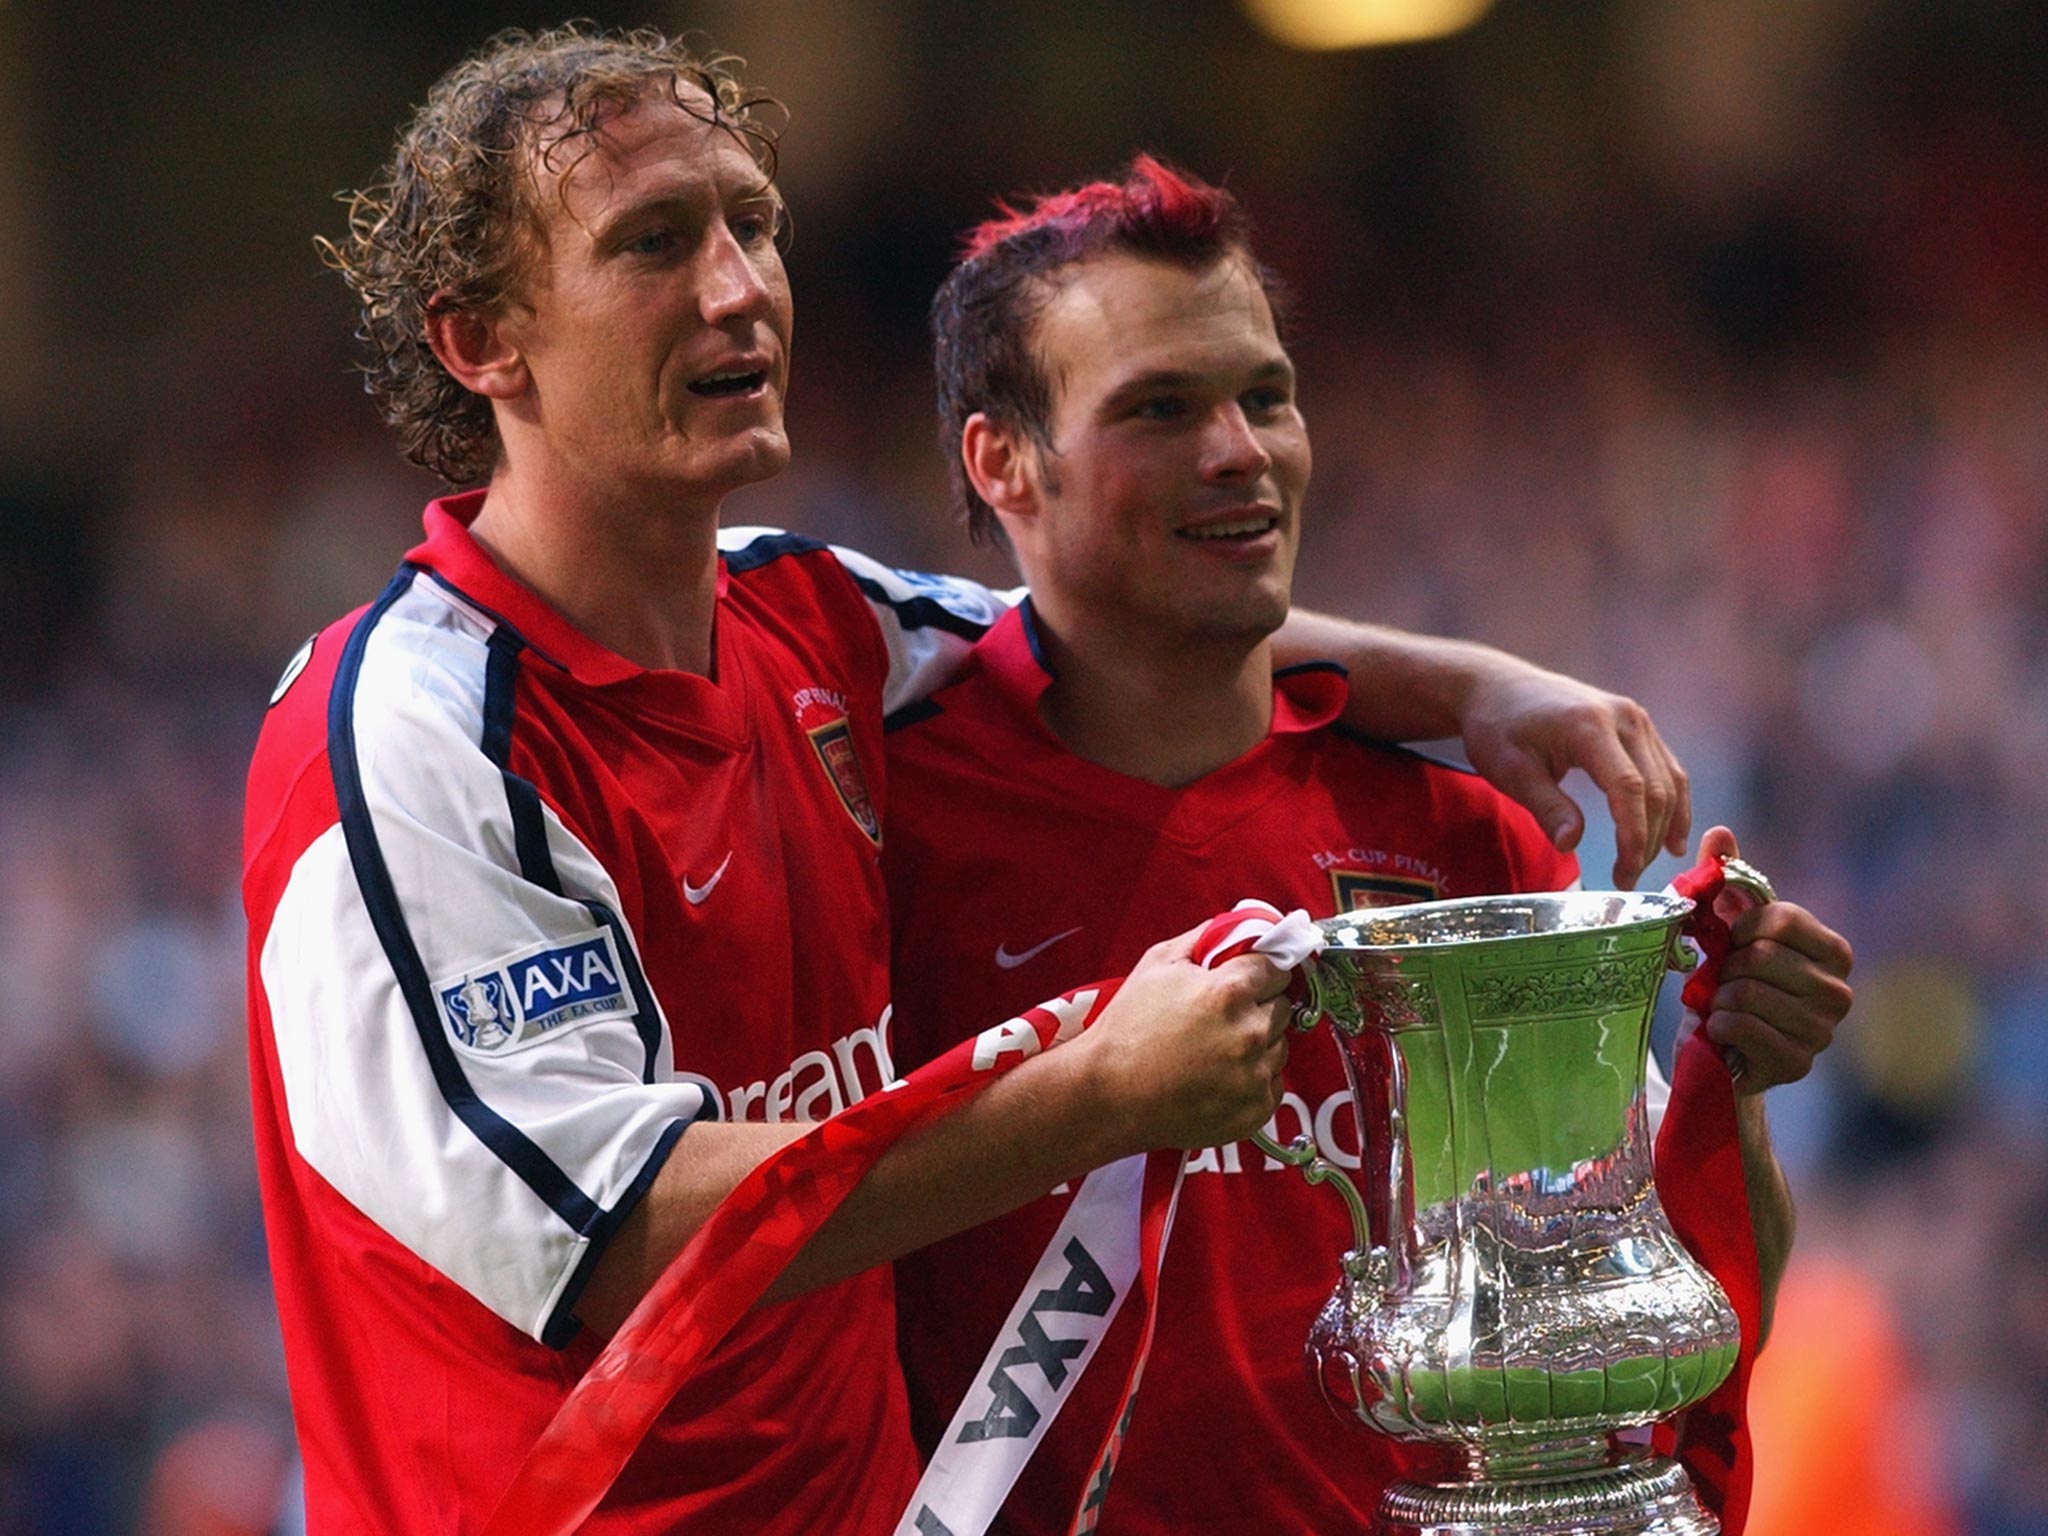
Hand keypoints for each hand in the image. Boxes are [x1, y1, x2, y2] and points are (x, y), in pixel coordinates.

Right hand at [1076, 925, 1292, 1153]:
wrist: (1108, 1095)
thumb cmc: (1127, 1029)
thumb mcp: (1157, 965)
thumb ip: (1205, 938)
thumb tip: (1240, 925)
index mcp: (1230, 992)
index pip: (1277, 968)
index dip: (1260, 971)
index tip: (1249, 979)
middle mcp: (1249, 1033)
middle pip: (1282, 1007)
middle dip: (1258, 1007)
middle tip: (1223, 1017)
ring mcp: (1253, 1076)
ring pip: (1280, 1047)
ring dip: (1258, 1045)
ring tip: (1216, 1051)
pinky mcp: (1253, 1111)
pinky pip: (1272, 1086)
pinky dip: (1253, 1081)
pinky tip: (1218, 1078)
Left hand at [1458, 662, 1689, 887]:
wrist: (1496, 688)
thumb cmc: (1497, 727)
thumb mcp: (1509, 770)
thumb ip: (1545, 806)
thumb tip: (1570, 844)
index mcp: (1589, 725)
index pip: (1628, 788)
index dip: (1632, 837)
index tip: (1624, 875)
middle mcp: (1623, 717)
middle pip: (1655, 788)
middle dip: (1647, 840)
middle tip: (1626, 881)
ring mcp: (1635, 718)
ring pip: (1668, 781)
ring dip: (1665, 827)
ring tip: (1644, 866)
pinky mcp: (1637, 725)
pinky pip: (1666, 769)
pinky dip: (1672, 804)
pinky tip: (1672, 838)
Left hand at [1697, 826, 1853, 1093]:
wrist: (1722, 1046)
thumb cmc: (1732, 980)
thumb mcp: (1728, 928)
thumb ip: (1726, 879)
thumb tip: (1718, 833)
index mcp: (1834, 951)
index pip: (1782, 919)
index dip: (1740, 927)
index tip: (1730, 942)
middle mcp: (1840, 992)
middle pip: (1761, 957)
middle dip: (1726, 968)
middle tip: (1723, 981)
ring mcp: (1822, 1032)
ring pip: (1746, 992)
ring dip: (1718, 998)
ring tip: (1723, 1005)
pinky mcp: (1796, 1064)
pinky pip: (1740, 1027)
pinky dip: (1718, 1025)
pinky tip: (1723, 1032)